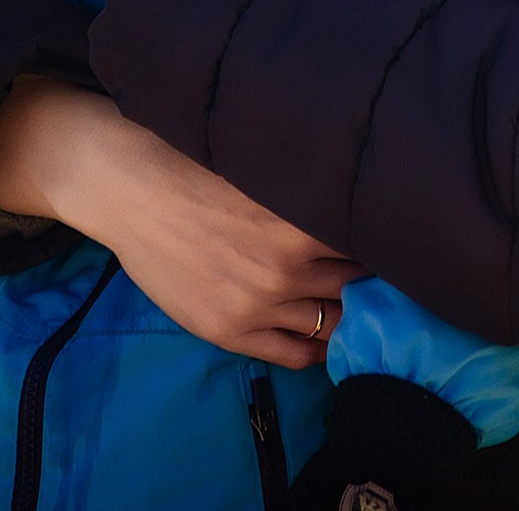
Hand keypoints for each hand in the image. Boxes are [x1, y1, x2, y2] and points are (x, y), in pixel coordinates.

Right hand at [0, 80, 363, 368]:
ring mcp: (258, 306)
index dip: (381, 243)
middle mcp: (287, 269)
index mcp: (302, 222)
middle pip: (355, 285)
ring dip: (346, 312)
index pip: (368, 246)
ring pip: (330, 321)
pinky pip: (295, 354)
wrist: (129, 187)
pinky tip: (329, 336)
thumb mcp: (268, 170)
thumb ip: (313, 194)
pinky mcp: (230, 331)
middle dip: (368, 279)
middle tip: (378, 272)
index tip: (389, 240)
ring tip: (355, 301)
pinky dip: (319, 348)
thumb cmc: (198, 165)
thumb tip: (360, 206)